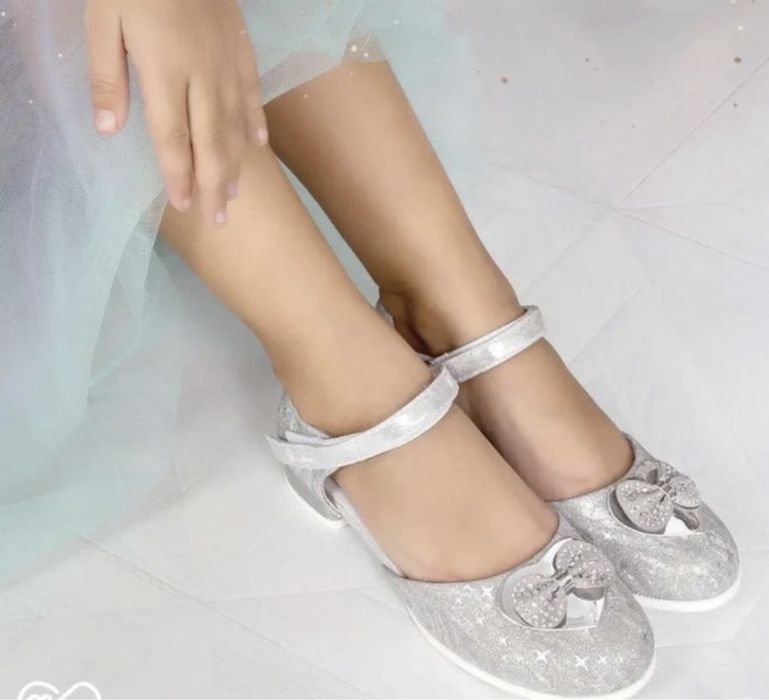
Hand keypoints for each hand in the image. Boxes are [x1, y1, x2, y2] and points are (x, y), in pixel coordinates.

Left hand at [85, 0, 266, 225]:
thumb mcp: (103, 19)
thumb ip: (107, 77)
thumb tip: (107, 131)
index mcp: (165, 71)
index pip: (174, 137)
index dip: (179, 175)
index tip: (184, 205)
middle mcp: (203, 75)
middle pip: (212, 142)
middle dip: (214, 183)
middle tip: (218, 218)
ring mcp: (227, 63)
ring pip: (236, 125)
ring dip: (236, 163)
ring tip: (236, 194)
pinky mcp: (242, 49)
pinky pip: (253, 94)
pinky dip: (255, 123)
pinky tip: (258, 146)